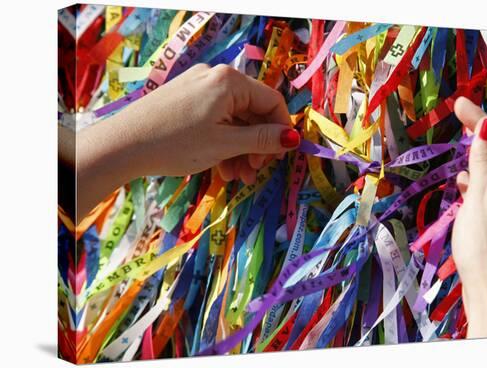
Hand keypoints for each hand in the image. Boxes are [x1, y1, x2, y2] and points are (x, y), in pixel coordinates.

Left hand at [76, 64, 299, 219]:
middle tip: (254, 172)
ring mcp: (198, 88)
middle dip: (257, 145)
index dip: (280, 131)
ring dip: (240, 149)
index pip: (272, 102)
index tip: (279, 158)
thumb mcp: (225, 144)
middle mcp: (216, 78)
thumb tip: (293, 139)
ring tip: (236, 177)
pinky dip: (222, 143)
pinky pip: (215, 120)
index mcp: (230, 81)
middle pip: (252, 112)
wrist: (122, 145)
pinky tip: (221, 167)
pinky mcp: (185, 100)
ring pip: (234, 120)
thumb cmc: (176, 143)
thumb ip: (262, 140)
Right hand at [451, 97, 486, 337]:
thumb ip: (484, 159)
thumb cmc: (486, 243)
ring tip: (460, 149)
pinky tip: (465, 184)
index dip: (484, 114)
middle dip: (483, 128)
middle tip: (458, 114)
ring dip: (480, 153)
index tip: (457, 104)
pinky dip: (480, 178)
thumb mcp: (482, 195)